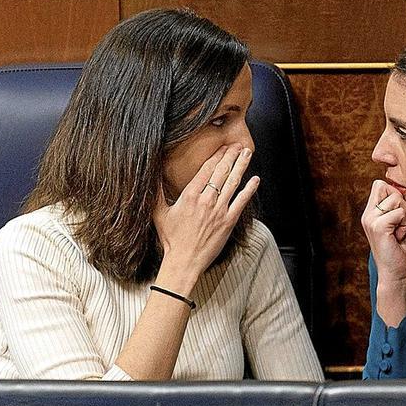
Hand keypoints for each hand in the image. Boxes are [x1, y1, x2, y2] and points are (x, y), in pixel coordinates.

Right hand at [153, 143, 259, 283]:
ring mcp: (219, 211)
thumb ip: (156, 191)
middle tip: (238, 144)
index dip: (217, 156)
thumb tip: (150, 173)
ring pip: (233, 183)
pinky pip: (241, 202)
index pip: (206, 169)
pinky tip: (255, 179)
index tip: (223, 147)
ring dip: (241, 166)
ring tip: (247, 153)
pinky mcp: (228, 222)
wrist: (184, 261)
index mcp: (190, 196)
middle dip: (231, 156)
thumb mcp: (158, 213)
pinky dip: (249, 190)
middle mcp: (206, 200)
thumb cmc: (171, 239)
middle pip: (222, 172)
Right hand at [361, 180, 405, 325]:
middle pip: (387, 187)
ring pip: (396, 199)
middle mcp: (368, 214)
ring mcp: (370, 220)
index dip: (395, 195)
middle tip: (402, 224)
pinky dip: (405, 224)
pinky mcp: (377, 226)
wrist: (397, 274)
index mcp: (371, 213)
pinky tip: (400, 236)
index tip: (400, 216)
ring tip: (401, 232)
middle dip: (402, 203)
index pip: (380, 185)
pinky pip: (399, 212)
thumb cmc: (402, 253)